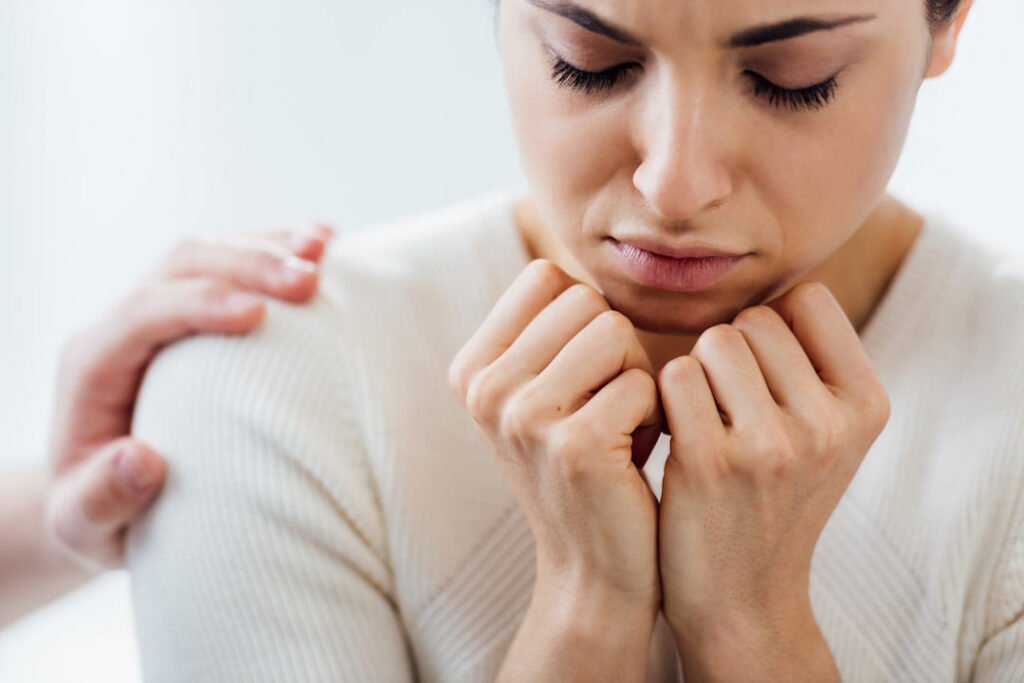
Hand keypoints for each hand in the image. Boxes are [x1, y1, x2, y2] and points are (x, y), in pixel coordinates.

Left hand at [44, 224, 333, 571]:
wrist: (101, 496)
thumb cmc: (97, 516)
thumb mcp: (80, 527)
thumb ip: (98, 501)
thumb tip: (141, 461)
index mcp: (92, 364)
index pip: (142, 312)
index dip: (198, 303)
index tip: (258, 314)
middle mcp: (123, 326)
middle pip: (182, 264)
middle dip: (247, 262)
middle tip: (309, 279)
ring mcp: (159, 311)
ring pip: (211, 251)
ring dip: (269, 244)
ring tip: (326, 246)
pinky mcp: (194, 314)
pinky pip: (233, 263)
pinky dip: (277, 247)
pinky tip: (323, 243)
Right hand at [448, 259, 663, 680]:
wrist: (594, 566)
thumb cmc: (586, 463)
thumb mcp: (543, 392)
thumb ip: (545, 328)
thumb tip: (577, 260)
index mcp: (472, 368)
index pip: (549, 278)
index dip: (585, 321)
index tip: (578, 380)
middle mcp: (484, 389)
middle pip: (586, 302)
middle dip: (616, 351)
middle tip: (604, 408)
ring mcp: (523, 418)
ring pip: (616, 334)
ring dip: (635, 380)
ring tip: (617, 429)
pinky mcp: (574, 446)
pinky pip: (645, 382)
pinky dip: (653, 416)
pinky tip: (631, 457)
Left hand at [656, 282, 889, 679]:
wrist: (741, 596)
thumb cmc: (773, 498)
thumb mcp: (827, 435)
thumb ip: (813, 361)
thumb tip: (774, 285)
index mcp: (867, 405)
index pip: (808, 298)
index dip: (771, 326)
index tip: (762, 374)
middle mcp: (830, 422)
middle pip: (753, 318)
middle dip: (729, 353)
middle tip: (727, 409)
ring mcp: (774, 443)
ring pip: (713, 341)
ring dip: (695, 374)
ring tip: (704, 423)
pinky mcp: (713, 461)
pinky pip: (674, 377)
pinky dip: (664, 399)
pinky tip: (674, 438)